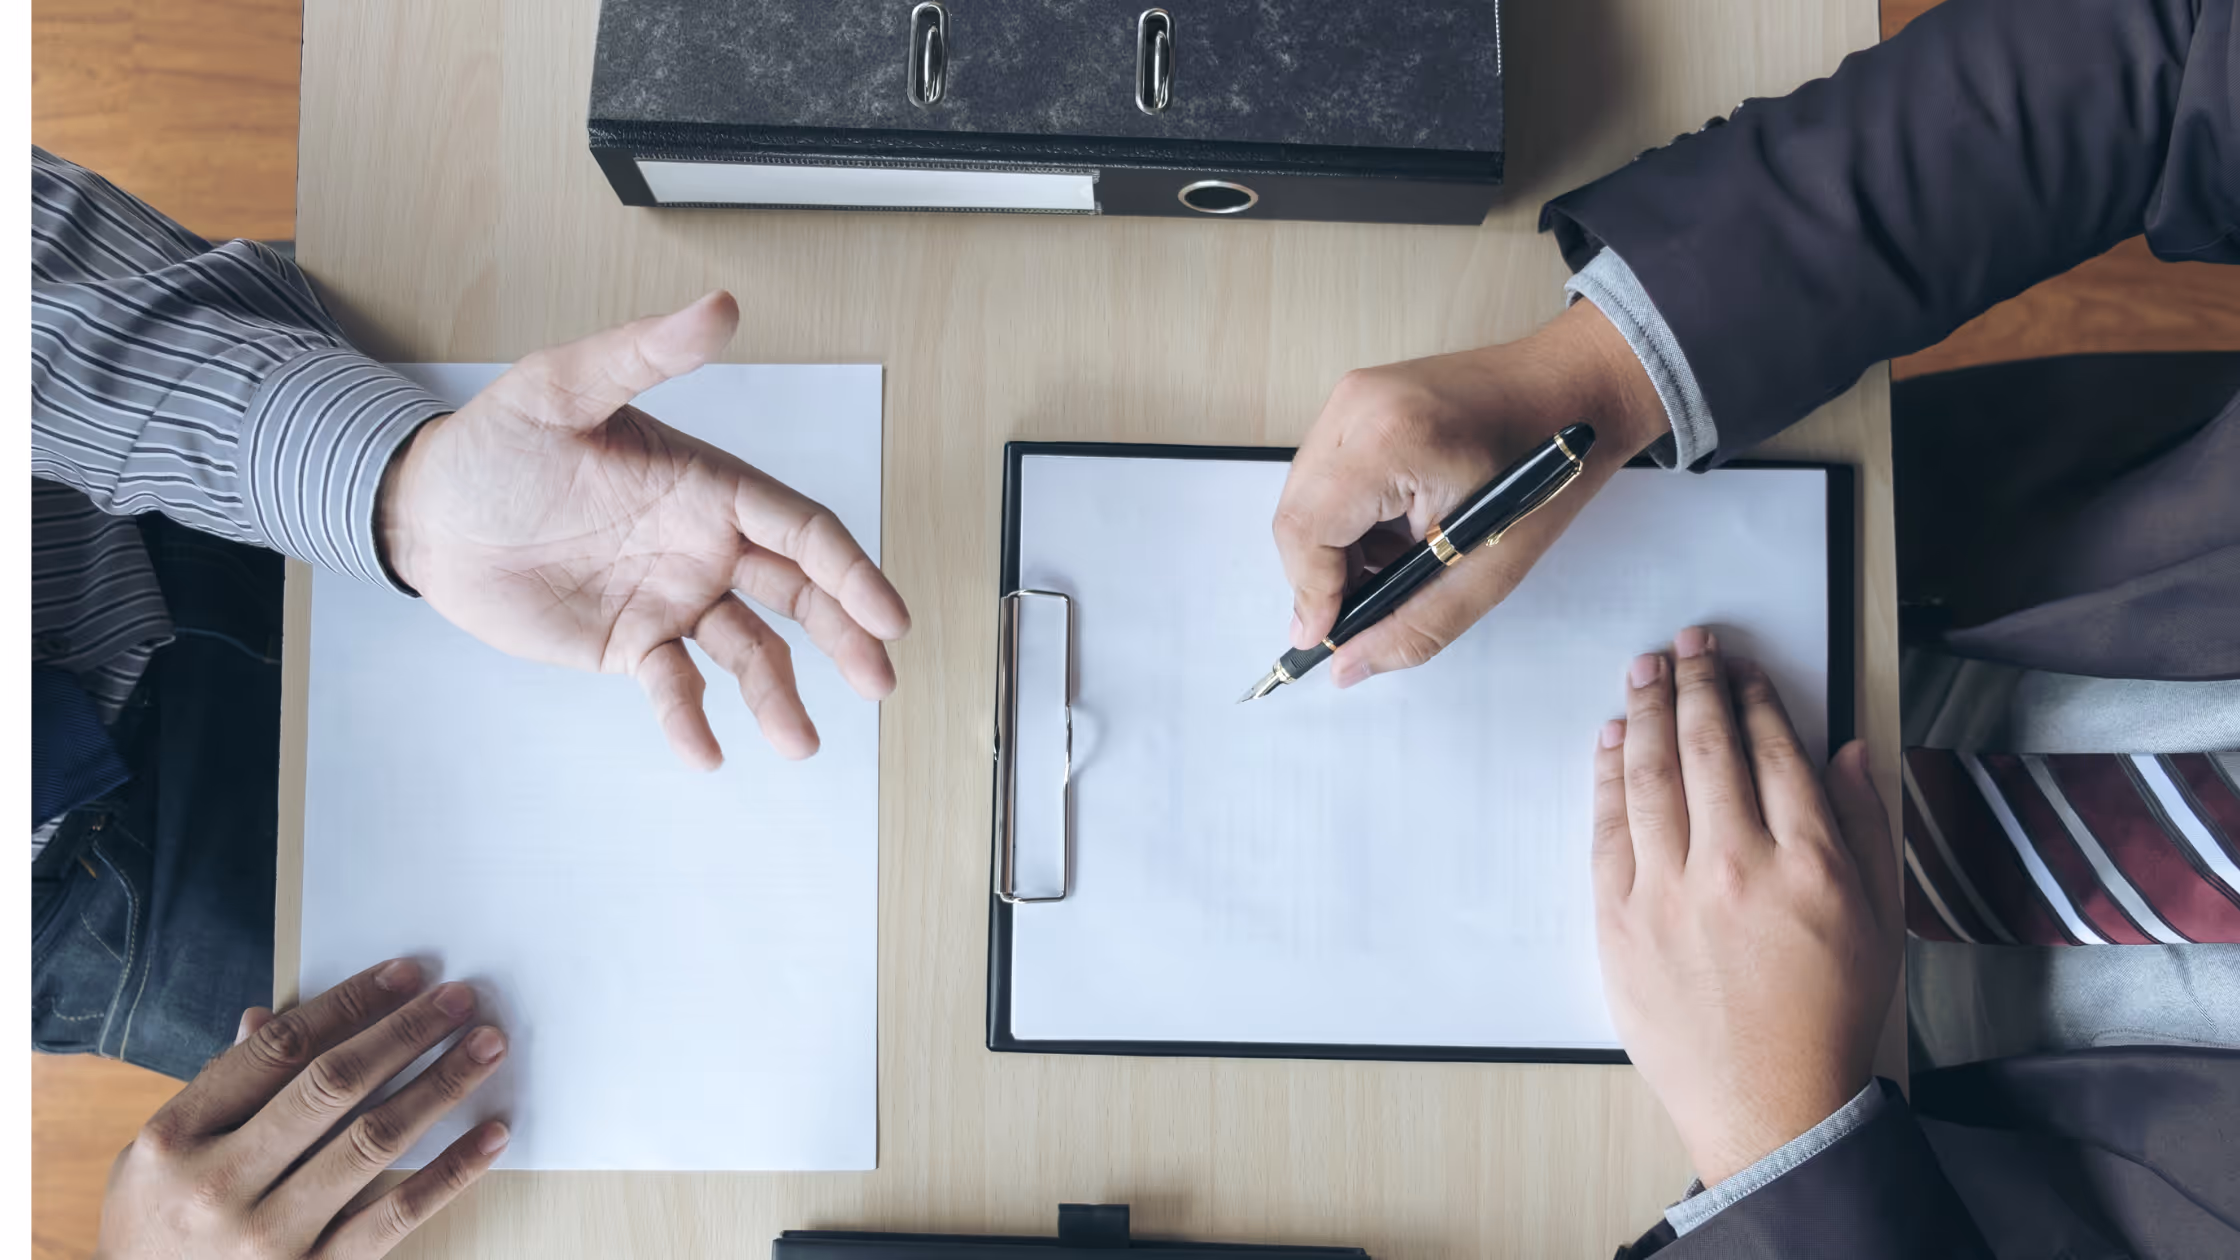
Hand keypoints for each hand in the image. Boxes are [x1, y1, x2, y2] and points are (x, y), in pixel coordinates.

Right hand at [96, 959, 508, 1259]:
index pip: (278, 1049)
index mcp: (175, 1137)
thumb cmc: (157, 1225)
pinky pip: (397, 1215)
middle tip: (460, 999)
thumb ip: (219, 1087)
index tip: (407, 974)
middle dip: (405, 1032)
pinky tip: (492, 1133)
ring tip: (486, 1047)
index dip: (349, 1004)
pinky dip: (452, 1171)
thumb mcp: (157, 1156)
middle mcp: (219, 1185)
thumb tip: (266, 1015)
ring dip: (441, 1086)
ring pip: (373, 1142)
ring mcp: (269, 1238)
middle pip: (332, 1086)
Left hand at [378, 291, 911, 768]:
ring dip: (779, 696)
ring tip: (798, 744)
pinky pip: (675, 688)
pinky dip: (693, 721)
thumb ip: (644, 353)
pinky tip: (707, 754)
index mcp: (709, 486)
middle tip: (879, 681)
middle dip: (846, 638)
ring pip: (751, 653)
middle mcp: (706, 546)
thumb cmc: (496, 442)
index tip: (887, 616)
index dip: (851, 572)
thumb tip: (720, 307)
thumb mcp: (562, 386)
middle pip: (800, 595)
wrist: (425, 513)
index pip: (801, 530)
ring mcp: (672, 599)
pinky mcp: (631, 645)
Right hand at [1272, 299, 1665, 685]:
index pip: (1305, 530)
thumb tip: (1347, 666)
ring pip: (1304, 496)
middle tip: (1364, 608)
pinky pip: (1324, 472)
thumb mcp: (1489, 571)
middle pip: (1295, 514)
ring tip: (1394, 563)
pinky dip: (1346, 515)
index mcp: (1391, 441)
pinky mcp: (1359, 396)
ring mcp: (1354, 394)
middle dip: (1320, 574)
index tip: (1326, 636)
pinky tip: (1394, 530)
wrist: (1579, 391)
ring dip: (1335, 546)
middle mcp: (1358, 406)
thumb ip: (1412, 627)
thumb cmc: (1551, 473)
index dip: (1309, 593)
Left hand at [1591, 627, 1901, 1184]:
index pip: (1774, 752)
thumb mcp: (1879, 919)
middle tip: (1688, 643)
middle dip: (1697, 683)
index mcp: (1807, 863)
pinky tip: (1614, 741)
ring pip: (1651, 777)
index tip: (1741, 666)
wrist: (1771, 1106)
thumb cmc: (1828, 1015)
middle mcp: (1734, 868)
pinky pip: (1608, 829)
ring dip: (1647, 712)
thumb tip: (1846, 750)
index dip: (1754, 697)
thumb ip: (1864, 825)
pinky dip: (1608, 776)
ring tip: (1645, 670)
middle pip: (1708, 748)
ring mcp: (1668, 894)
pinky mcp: (1619, 922)